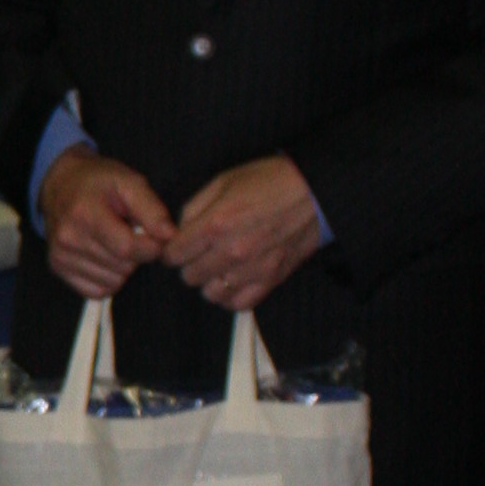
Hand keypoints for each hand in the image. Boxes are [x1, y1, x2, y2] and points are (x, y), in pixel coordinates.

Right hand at [40, 148, 174, 297]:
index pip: (127, 248)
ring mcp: (61, 256)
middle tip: (129, 233)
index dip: (151, 247)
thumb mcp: (129, 182)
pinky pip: (97, 291)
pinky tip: (104, 256)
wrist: (60, 185)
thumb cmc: (98, 182)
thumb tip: (170, 237)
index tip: (156, 236)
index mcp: (85, 214)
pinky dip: (108, 279)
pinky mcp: (58, 269)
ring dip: (122, 267)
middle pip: (122, 267)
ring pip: (113, 282)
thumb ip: (152, 209)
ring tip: (115, 241)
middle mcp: (68, 239)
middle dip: (136, 254)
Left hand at [164, 154, 324, 311]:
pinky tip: (232, 281)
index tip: (177, 247)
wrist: (314, 192)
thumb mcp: (223, 181)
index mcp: (215, 224)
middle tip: (199, 254)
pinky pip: (239, 304)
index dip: (171, 250)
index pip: (174, 255)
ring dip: (209, 282)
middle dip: (189, 265)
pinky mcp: (271, 280)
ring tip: (216, 267)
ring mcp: (252, 269)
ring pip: (210, 294)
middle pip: (189, 277)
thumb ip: (194, 208)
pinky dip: (230, 296)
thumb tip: (179, 231)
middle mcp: (231, 252)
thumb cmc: (269, 181)